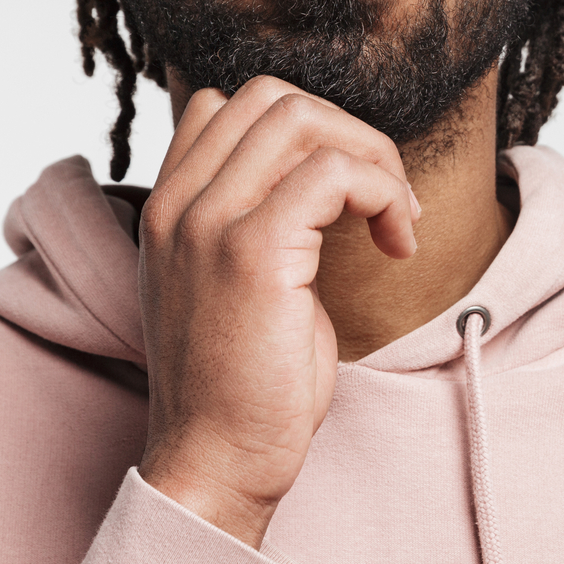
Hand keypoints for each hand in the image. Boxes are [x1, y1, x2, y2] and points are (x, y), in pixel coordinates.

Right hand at [134, 76, 418, 548]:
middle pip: (272, 98)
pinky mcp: (252, 252)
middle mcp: (177, 205)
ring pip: (303, 120)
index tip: (344, 193)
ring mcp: (208, 224)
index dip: (303, 130)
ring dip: (373, 158)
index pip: (226, 105)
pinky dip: (383, 194)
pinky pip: (334, 173)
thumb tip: (325, 177)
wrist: (216, 465)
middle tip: (386, 201)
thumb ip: (255, 223)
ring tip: (396, 220)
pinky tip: (397, 245)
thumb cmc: (243, 389)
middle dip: (348, 134)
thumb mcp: (233, 286)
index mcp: (167, 209)